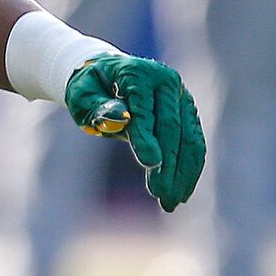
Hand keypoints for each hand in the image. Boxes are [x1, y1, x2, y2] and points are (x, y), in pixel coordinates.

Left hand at [65, 53, 205, 212]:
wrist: (103, 75)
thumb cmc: (88, 89)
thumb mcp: (81, 97)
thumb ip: (97, 108)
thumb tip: (120, 118)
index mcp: (138, 73)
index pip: (145, 111)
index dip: (147, 138)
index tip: (149, 165)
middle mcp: (166, 80)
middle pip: (172, 128)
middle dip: (168, 164)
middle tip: (161, 196)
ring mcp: (181, 95)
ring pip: (189, 139)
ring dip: (182, 173)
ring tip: (170, 203)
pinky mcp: (188, 111)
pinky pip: (194, 142)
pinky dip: (190, 169)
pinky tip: (182, 192)